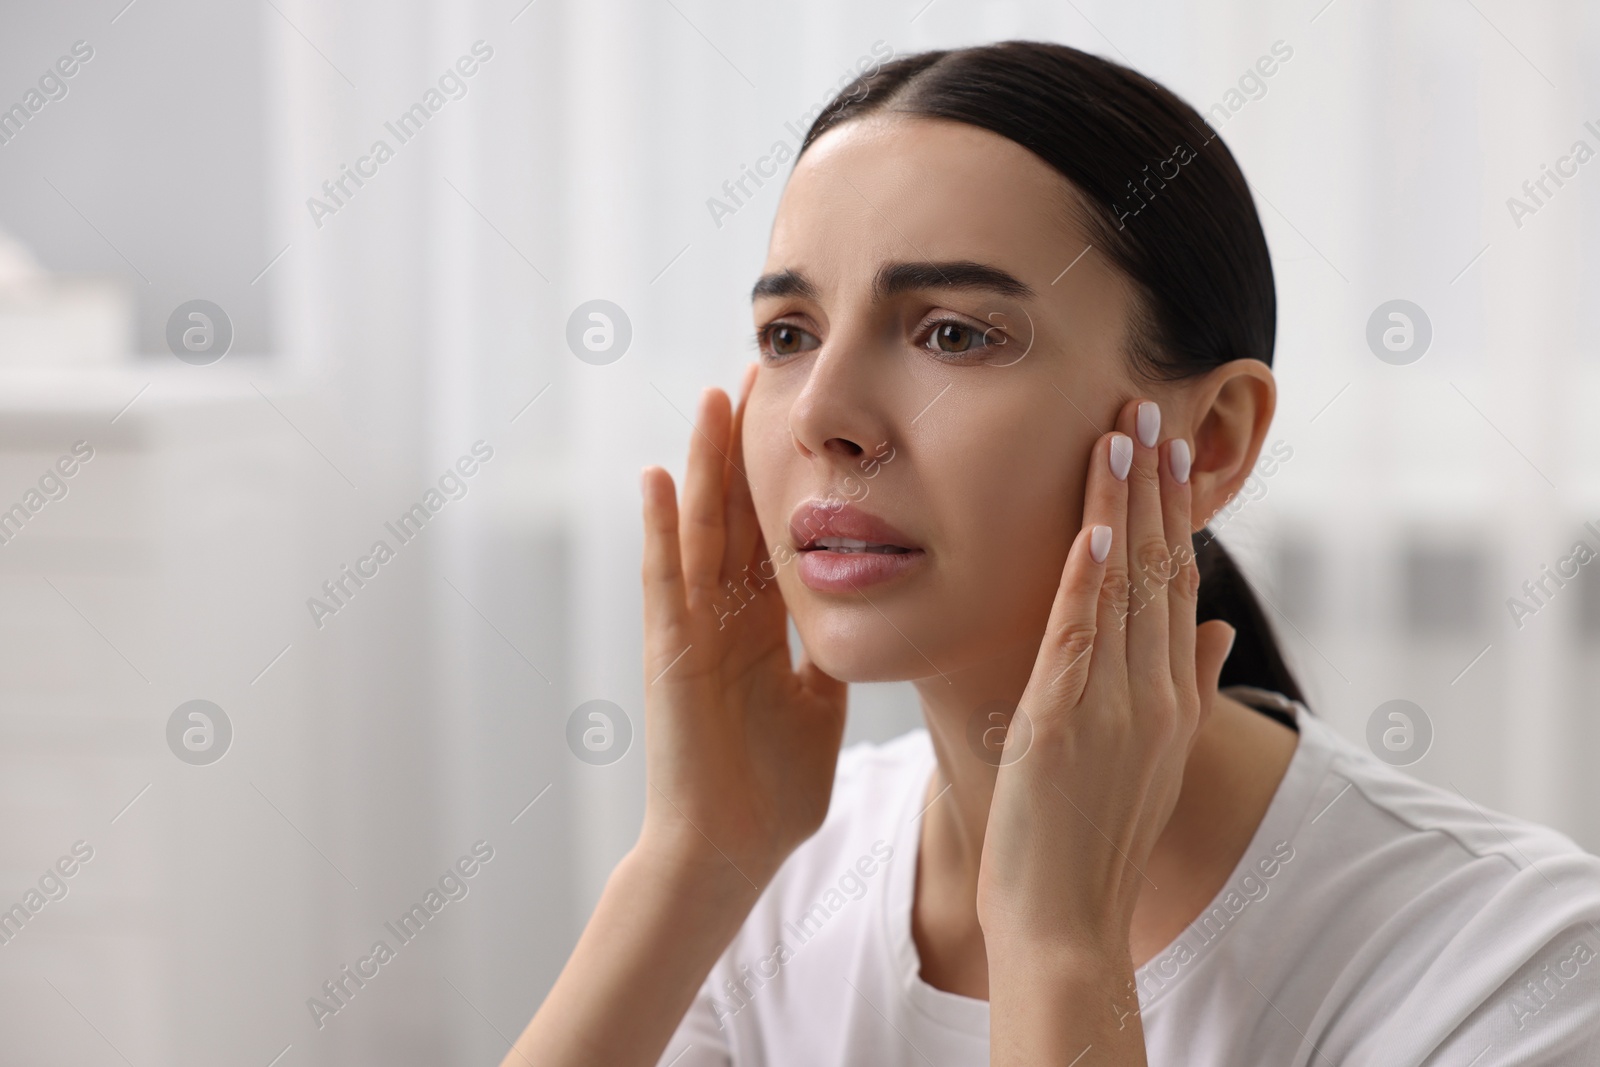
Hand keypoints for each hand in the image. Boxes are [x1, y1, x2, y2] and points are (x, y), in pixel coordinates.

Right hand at [637, 366, 848, 891]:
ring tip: (712, 396)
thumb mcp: (818, 703)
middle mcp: (724, 616)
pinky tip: (655, 477)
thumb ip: (827, 653)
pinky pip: (663, 581)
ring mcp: (693, 631)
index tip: (805, 416)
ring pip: (699, 530)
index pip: (774, 532)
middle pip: (736, 513)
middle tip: (759, 372)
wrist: (732, 850)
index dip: (786, 474)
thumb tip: (864, 611)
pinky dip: (658, 530)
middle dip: (746, 445)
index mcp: (763, 626)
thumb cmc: (774, 788)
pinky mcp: (670, 654)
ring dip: (703, 464)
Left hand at [977, 396, 1234, 969]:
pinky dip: (1091, 575)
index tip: (1169, 451)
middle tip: (1149, 410)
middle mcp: (1155, 693)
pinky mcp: (1066, 720)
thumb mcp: (1154, 761)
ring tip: (1121, 432)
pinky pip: (1083, 632)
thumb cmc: (1094, 841)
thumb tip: (1216, 627)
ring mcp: (1115, 705)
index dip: (1176, 513)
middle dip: (1156, 487)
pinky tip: (1097, 522)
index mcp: (1173, 698)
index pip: (1179, 585)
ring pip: (1127, 586)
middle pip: (1162, 569)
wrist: (1066, 921)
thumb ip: (1190, 689)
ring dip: (1125, 505)